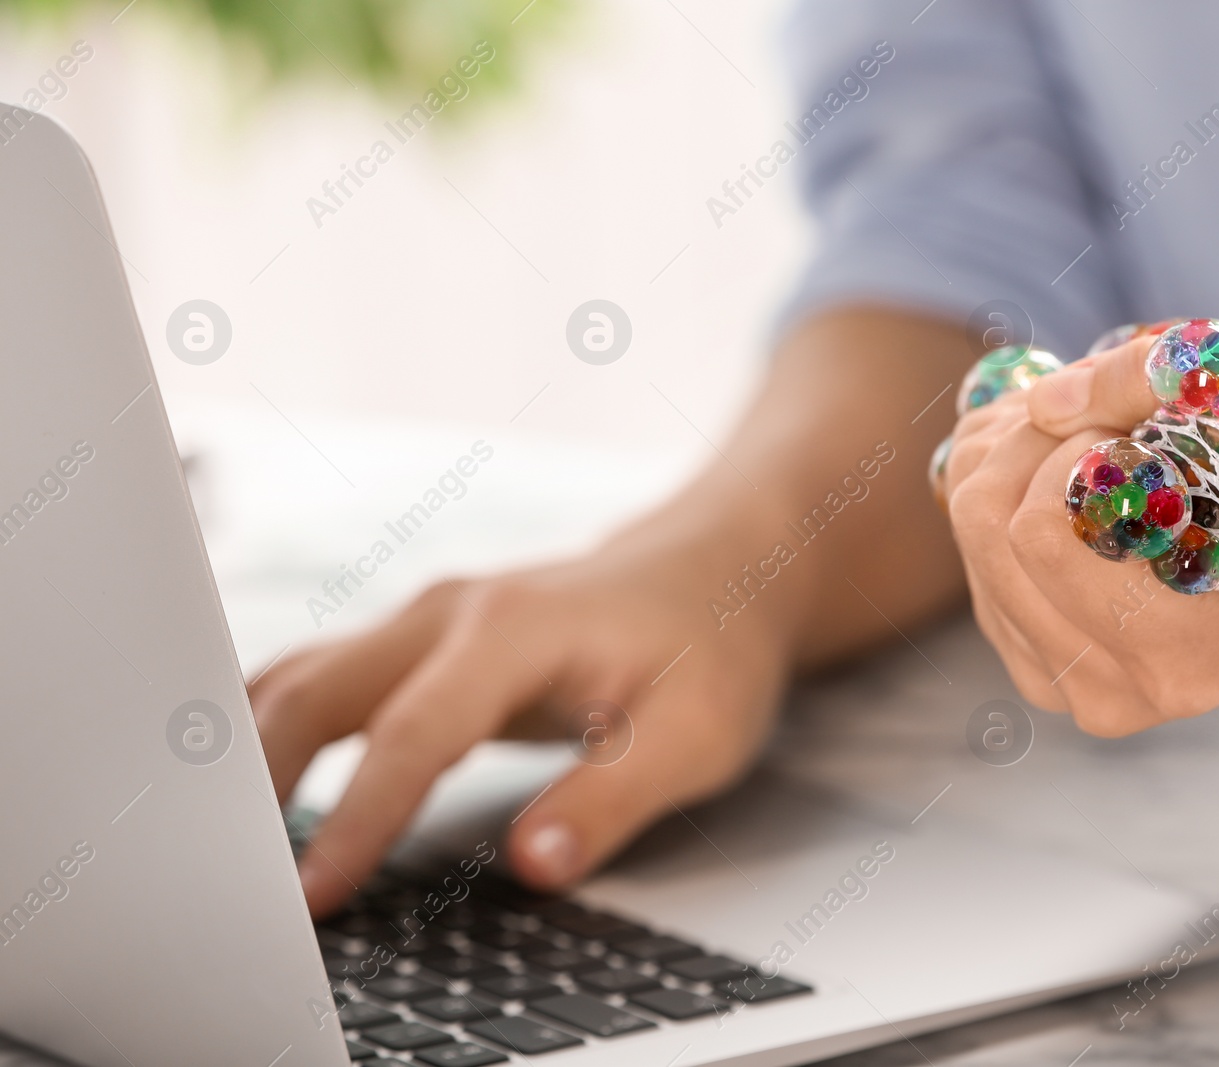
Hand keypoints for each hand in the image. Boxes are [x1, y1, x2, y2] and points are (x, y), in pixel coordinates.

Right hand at [251, 532, 790, 916]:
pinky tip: (258, 794)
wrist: (714, 573)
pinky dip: (278, 732)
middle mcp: (452, 611)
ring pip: (304, 676)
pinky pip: (323, 679)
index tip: (313, 894)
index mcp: (515, 630)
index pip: (413, 733)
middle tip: (228, 881)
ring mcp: (428, 619)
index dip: (358, 817)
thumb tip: (533, 866)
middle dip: (260, 782)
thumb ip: (612, 798)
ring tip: (219, 845)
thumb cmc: (709, 650)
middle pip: (319, 689)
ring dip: (254, 753)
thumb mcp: (696, 734)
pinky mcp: (421, 640)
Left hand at [944, 335, 1218, 734]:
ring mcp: (1058, 680)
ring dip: (1021, 447)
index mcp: (1193, 658)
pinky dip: (1004, 472)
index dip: (1077, 452)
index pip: (1045, 536)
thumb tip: (1044, 405)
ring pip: (969, 521)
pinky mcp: (1019, 647)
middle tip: (1113, 417)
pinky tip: (1077, 472)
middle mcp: (1117, 694)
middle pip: (990, 525)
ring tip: (1107, 439)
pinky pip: (964, 531)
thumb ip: (1178, 378)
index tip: (1143, 430)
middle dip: (1042, 438)